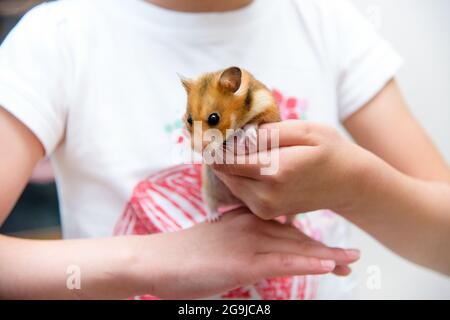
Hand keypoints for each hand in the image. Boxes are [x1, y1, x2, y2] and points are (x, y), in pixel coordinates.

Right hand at [131, 208, 359, 298]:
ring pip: (296, 248)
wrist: (155, 259)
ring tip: (351, 261)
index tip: (331, 249)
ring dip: (327, 256)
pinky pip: (283, 262)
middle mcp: (251, 225)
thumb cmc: (184, 254)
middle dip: (326, 250)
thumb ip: (239, 239)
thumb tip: (255, 250)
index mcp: (245, 219)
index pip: (287, 227)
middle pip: (297, 237)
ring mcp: (248, 243)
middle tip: (352, 257)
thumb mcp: (218, 241)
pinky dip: (308, 262)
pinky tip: (329, 265)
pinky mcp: (244, 263)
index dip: (311, 239)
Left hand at [212, 120, 371, 219]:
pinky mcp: (265, 212)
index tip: (206, 131)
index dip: (212, 145)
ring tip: (237, 146)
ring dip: (228, 165)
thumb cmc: (329, 151)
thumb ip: (268, 133)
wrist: (348, 183)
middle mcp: (265, 195)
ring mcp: (265, 208)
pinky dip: (238, 176)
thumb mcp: (304, 131)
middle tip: (219, 134)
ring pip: (229, 182)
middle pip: (223, 172)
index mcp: (275, 171)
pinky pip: (239, 191)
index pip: (225, 160)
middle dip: (219, 153)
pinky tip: (249, 162)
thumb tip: (236, 135)